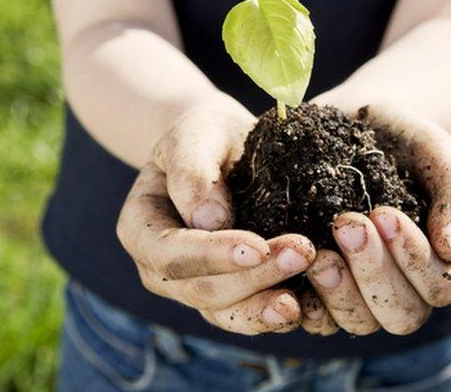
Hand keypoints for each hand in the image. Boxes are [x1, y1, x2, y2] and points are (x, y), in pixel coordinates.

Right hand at [116, 105, 316, 334]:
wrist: (225, 148)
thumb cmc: (205, 135)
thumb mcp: (195, 134)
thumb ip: (193, 171)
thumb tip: (209, 221)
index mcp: (141, 229)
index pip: (172, 253)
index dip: (213, 255)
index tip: (259, 245)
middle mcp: (161, 269)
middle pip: (202, 290)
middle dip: (253, 278)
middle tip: (303, 253)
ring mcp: (193, 287)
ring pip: (227, 313)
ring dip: (265, 309)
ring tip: (303, 302)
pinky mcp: (229, 297)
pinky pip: (250, 316)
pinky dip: (277, 315)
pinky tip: (309, 306)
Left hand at [300, 102, 450, 335]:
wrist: (350, 121)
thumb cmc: (401, 137)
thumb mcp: (435, 150)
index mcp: (441, 260)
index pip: (440, 286)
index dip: (413, 258)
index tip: (383, 212)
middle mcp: (405, 286)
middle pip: (401, 315)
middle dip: (374, 273)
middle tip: (346, 224)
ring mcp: (361, 293)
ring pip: (360, 322)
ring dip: (340, 291)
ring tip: (317, 251)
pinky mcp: (321, 290)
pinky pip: (317, 319)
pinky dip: (305, 303)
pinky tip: (289, 273)